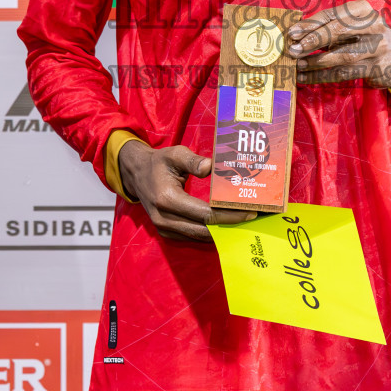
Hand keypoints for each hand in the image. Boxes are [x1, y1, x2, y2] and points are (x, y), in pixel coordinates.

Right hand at [116, 141, 253, 240]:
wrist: (137, 174)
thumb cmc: (159, 163)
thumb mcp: (175, 154)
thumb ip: (193, 160)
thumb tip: (211, 167)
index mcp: (167, 199)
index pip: (205, 214)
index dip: (228, 215)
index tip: (249, 212)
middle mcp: (164, 218)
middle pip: (205, 229)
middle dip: (231, 225)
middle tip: (254, 218)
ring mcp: (164, 228)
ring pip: (200, 236)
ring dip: (223, 231)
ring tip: (245, 222)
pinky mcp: (167, 232)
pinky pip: (193, 236)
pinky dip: (211, 232)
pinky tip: (227, 224)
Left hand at [286, 0, 390, 88]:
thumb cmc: (367, 37)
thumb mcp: (353, 25)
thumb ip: (329, 26)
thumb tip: (297, 35)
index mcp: (363, 10)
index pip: (333, 15)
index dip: (311, 24)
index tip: (292, 32)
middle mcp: (373, 25)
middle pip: (339, 31)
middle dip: (314, 40)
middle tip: (294, 49)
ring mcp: (377, 48)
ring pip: (342, 55)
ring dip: (316, 61)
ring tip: (298, 65)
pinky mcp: (376, 69)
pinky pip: (344, 73)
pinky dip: (322, 76)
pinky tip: (306, 78)